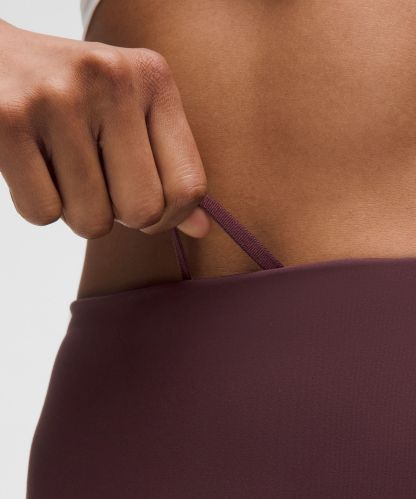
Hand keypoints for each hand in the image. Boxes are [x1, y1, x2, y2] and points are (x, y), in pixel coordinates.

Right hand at [0, 20, 210, 238]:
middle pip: (143, 210)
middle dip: (119, 215)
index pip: (189, 185)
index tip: (144, 208)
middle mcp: (112, 81)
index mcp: (153, 79)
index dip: (169, 216)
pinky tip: (33, 167)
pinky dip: (39, 205)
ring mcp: (58, 98)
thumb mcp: (132, 115)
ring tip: (63, 170)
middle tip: (99, 186)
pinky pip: (43, 213)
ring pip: (92, 220)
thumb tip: (201, 229)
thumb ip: (171, 170)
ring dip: (77, 211)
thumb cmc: (74, 96)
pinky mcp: (8, 121)